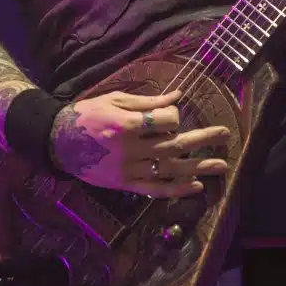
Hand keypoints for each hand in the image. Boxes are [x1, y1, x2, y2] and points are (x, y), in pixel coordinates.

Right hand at [49, 89, 230, 196]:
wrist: (58, 142)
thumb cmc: (87, 115)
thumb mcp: (115, 100)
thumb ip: (147, 102)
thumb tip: (178, 96)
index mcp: (126, 124)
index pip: (165, 122)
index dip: (174, 117)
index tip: (172, 115)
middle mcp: (130, 149)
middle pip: (174, 144)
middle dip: (202, 139)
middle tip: (226, 134)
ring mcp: (128, 169)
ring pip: (170, 169)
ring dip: (198, 167)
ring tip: (221, 164)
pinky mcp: (124, 184)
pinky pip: (155, 189)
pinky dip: (176, 189)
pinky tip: (196, 186)